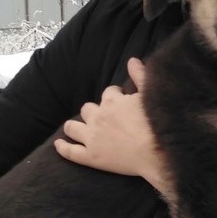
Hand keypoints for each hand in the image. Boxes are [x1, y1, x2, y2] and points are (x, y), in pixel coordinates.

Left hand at [54, 59, 169, 193]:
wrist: (157, 152)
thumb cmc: (157, 123)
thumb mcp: (150, 95)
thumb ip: (140, 76)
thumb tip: (132, 60)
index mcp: (112, 101)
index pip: (108, 93)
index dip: (114, 96)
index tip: (121, 101)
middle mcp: (98, 117)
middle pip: (87, 109)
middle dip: (93, 111)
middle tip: (102, 118)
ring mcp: (92, 138)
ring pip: (73, 127)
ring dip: (73, 126)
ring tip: (74, 127)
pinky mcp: (90, 157)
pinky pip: (70, 152)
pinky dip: (62, 147)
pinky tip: (58, 144)